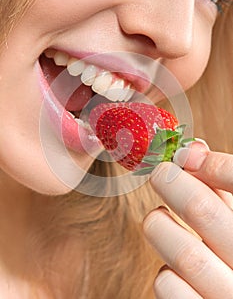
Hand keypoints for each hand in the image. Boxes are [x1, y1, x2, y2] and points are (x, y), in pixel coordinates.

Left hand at [143, 142, 232, 297]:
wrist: (231, 298)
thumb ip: (221, 189)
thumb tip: (193, 150)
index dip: (214, 165)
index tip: (187, 155)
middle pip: (201, 210)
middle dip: (171, 183)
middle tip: (159, 174)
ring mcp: (229, 295)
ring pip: (181, 251)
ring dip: (159, 225)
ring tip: (158, 219)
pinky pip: (169, 285)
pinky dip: (164, 270)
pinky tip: (173, 267)